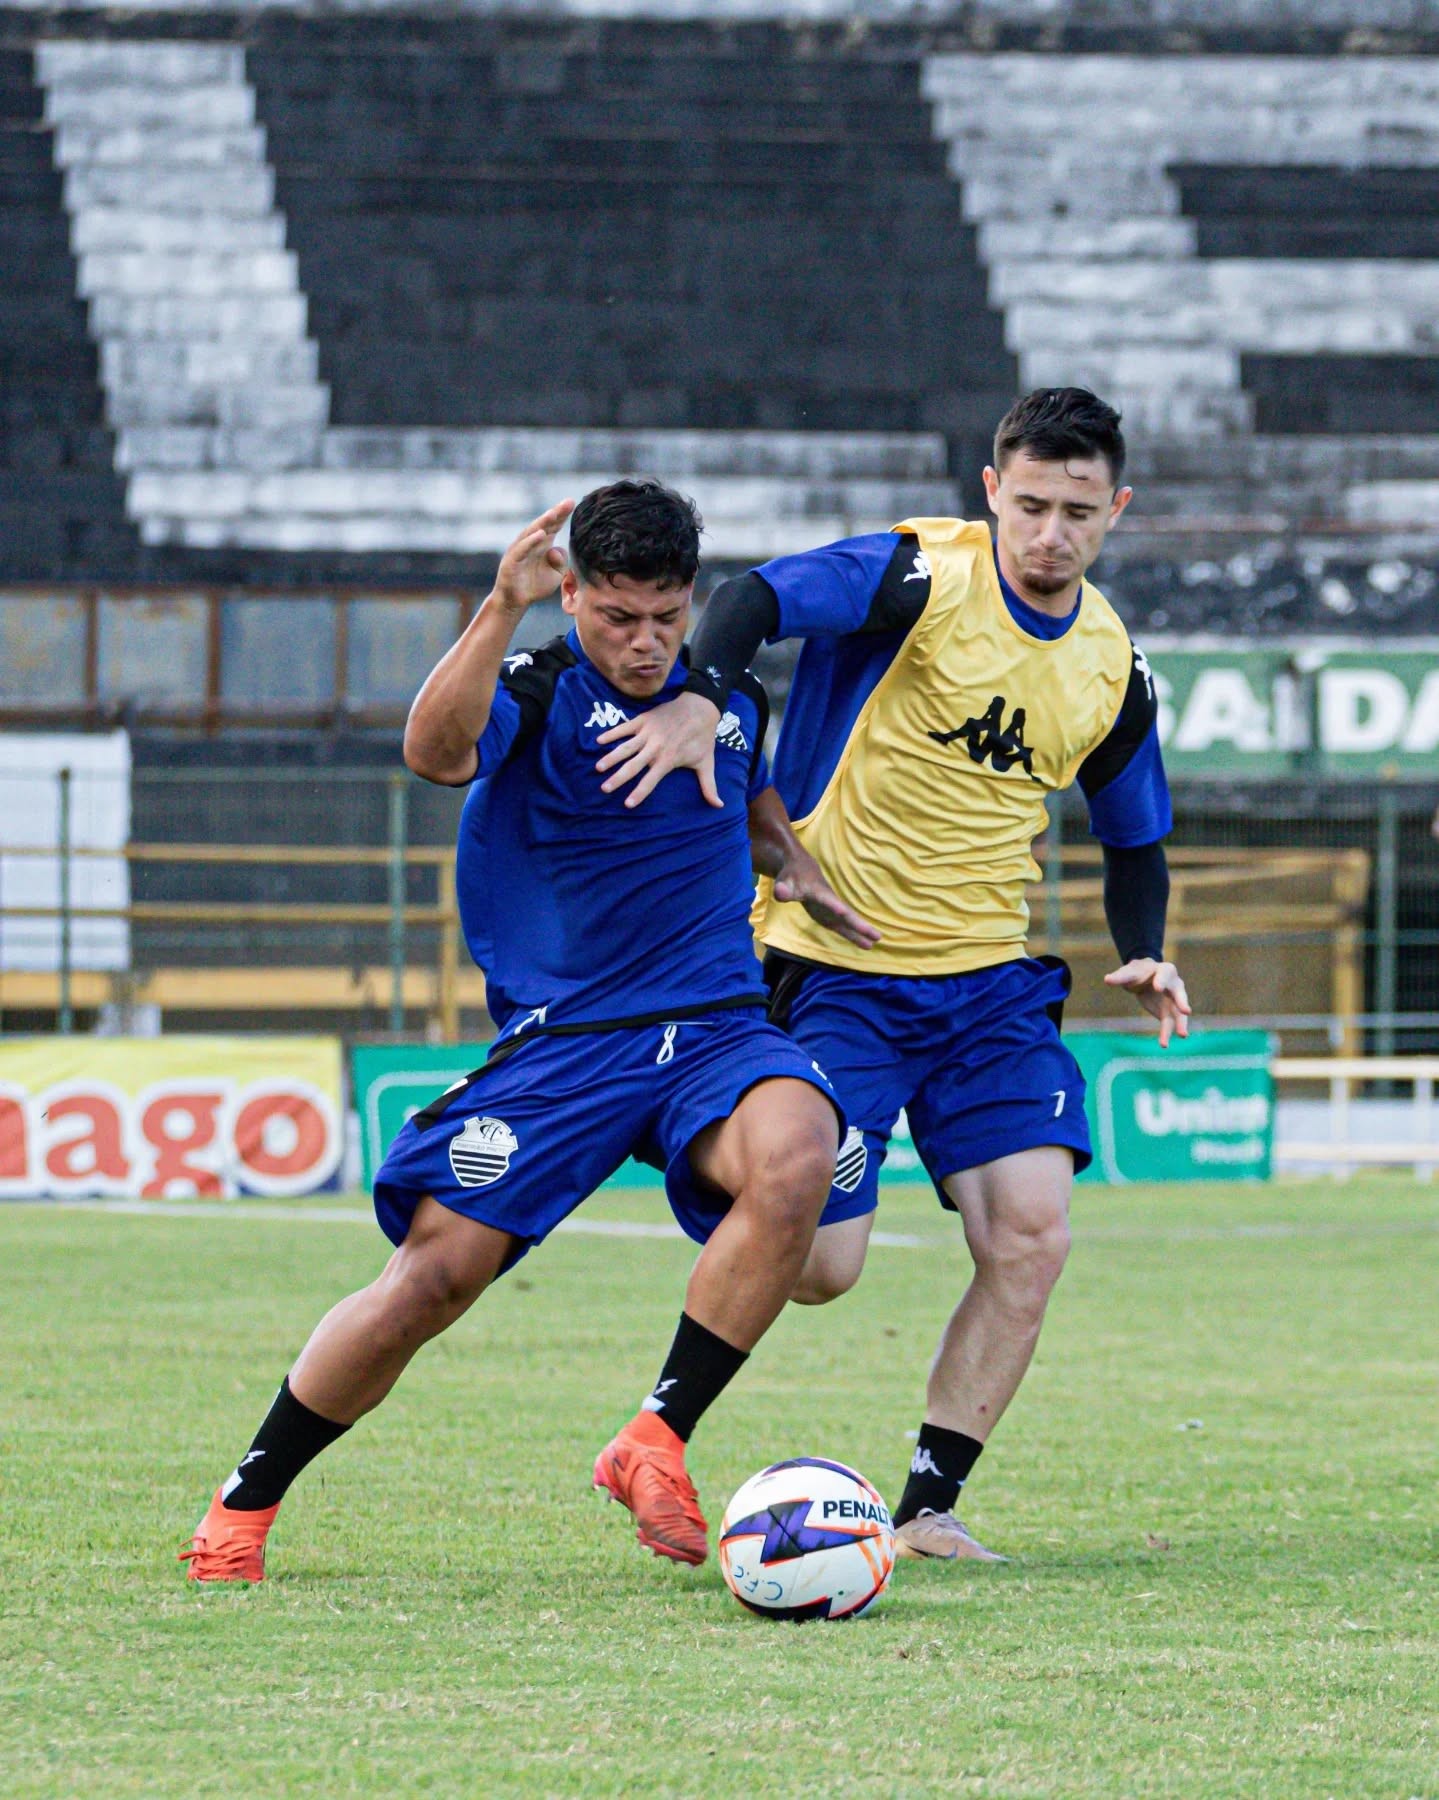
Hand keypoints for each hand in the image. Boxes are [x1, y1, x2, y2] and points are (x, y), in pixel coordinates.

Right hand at [491, 500, 574, 613]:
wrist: (517, 601)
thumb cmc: (536, 585)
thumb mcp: (556, 575)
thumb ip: (562, 561)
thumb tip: (557, 548)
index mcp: (542, 543)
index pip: (554, 525)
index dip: (563, 514)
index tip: (573, 502)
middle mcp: (530, 543)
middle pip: (545, 525)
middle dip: (556, 513)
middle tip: (568, 502)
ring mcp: (520, 550)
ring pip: (532, 533)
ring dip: (543, 522)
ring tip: (554, 513)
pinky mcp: (511, 561)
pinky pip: (522, 549)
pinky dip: (531, 541)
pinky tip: (541, 534)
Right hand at [596, 691, 722, 809]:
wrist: (700, 708)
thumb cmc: (702, 738)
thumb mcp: (706, 763)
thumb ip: (709, 786)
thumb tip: (718, 806)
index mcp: (668, 759)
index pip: (650, 780)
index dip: (639, 793)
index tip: (627, 804)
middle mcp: (655, 747)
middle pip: (633, 766)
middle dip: (618, 778)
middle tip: (604, 788)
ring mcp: (648, 732)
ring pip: (625, 747)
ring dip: (611, 758)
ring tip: (598, 768)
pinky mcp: (643, 720)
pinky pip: (624, 728)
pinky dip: (611, 734)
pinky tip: (598, 741)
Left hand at [773, 850, 880, 951]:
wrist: (801, 869)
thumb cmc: (792, 876)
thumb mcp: (784, 882)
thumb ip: (783, 889)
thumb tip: (780, 894)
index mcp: (819, 892)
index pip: (827, 900)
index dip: (834, 906)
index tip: (844, 913)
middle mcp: (830, 901)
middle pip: (847, 914)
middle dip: (860, 924)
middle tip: (876, 935)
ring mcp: (832, 909)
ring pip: (849, 922)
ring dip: (862, 932)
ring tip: (877, 940)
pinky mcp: (830, 916)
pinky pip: (844, 928)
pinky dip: (854, 935)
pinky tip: (866, 944)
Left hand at [1104, 958, 1190, 1046]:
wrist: (1142, 980)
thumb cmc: (1137, 972)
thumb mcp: (1127, 973)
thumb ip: (1119, 977)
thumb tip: (1107, 979)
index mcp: (1165, 970)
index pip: (1165, 974)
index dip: (1162, 980)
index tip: (1158, 988)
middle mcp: (1174, 985)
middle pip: (1180, 994)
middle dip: (1182, 1002)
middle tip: (1186, 1011)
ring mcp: (1174, 1000)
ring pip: (1178, 1013)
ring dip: (1180, 1024)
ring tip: (1182, 1035)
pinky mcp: (1168, 1013)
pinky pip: (1169, 1023)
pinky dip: (1167, 1033)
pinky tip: (1164, 1044)